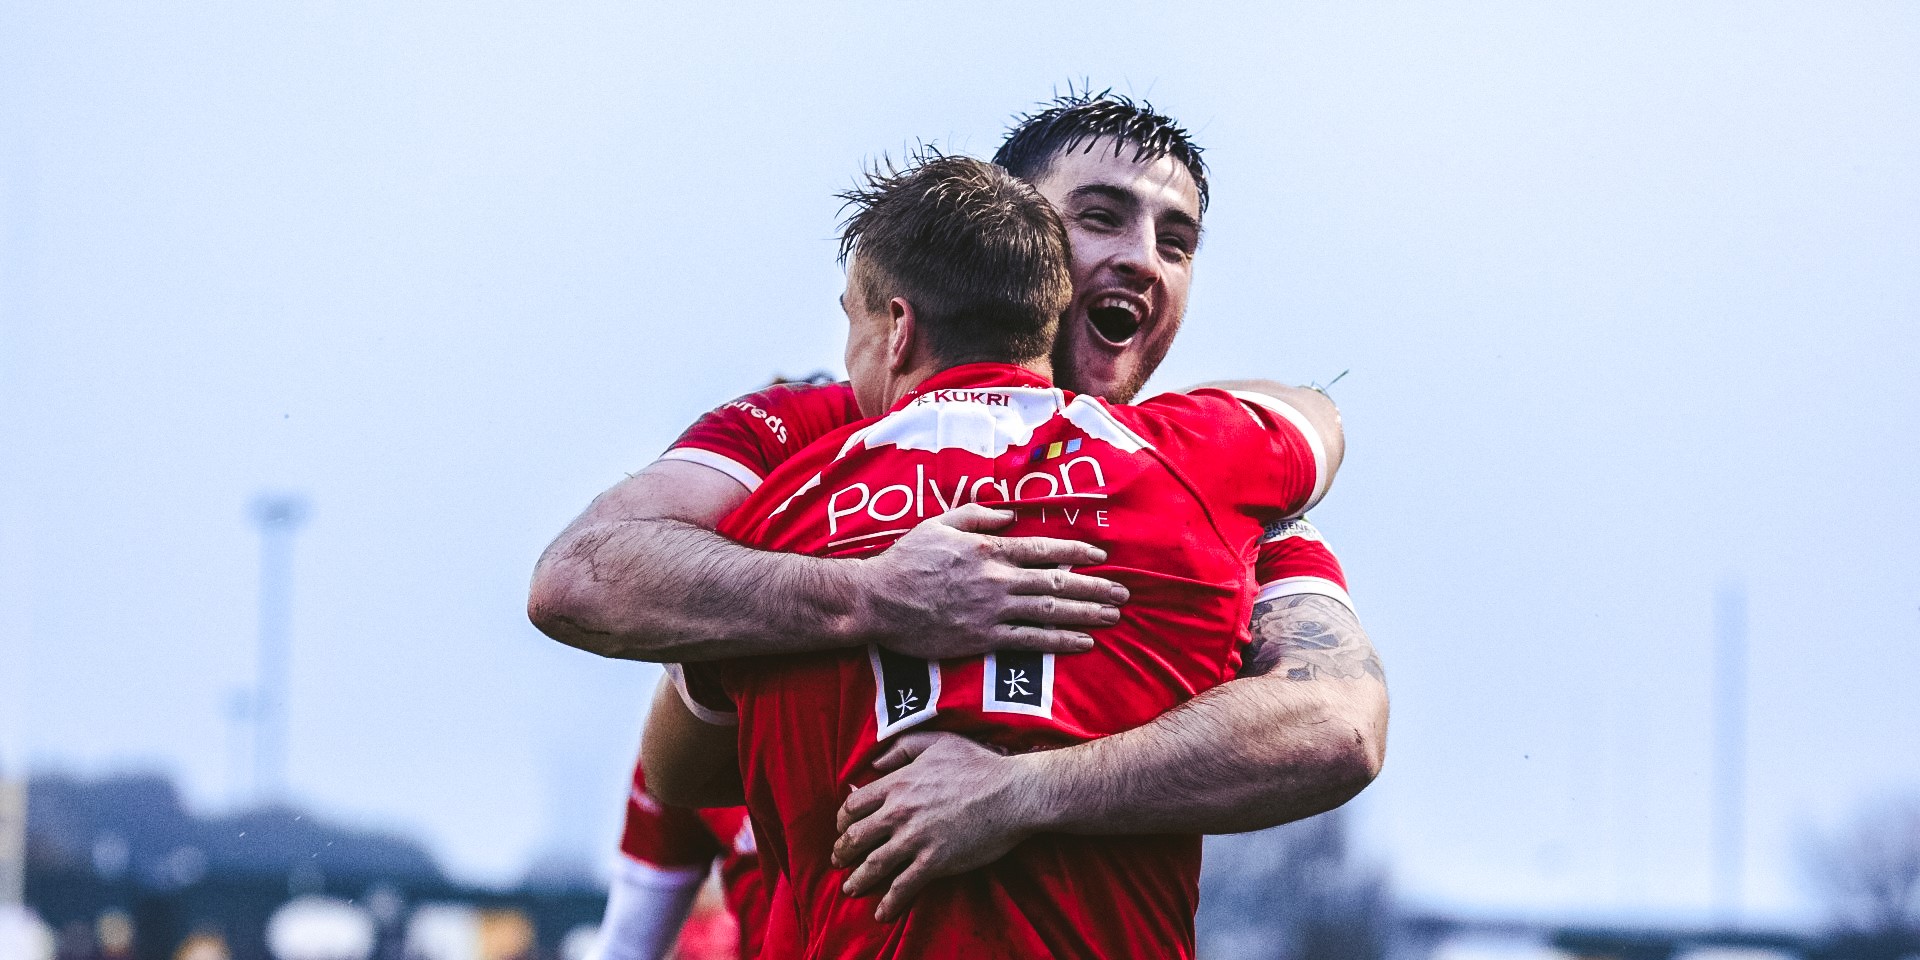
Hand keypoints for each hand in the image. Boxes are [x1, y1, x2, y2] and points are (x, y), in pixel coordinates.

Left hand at [833, 732, 1044, 920]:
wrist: (1012, 793)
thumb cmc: (979, 765)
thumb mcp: (938, 742)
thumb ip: (902, 748)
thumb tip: (876, 763)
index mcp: (898, 784)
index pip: (854, 805)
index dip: (843, 820)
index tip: (843, 829)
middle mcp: (899, 812)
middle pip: (856, 836)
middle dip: (842, 852)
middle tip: (839, 860)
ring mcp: (915, 838)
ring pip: (873, 864)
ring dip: (858, 880)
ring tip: (850, 888)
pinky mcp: (934, 862)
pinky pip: (903, 886)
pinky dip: (890, 902)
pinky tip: (882, 913)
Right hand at [856, 504, 1126, 659]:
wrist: (876, 600)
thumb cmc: (904, 560)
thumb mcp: (939, 524)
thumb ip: (977, 517)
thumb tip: (1010, 517)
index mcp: (988, 549)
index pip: (1044, 550)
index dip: (1075, 552)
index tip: (1099, 555)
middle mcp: (997, 580)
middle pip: (1058, 584)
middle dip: (1095, 588)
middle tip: (1123, 593)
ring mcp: (992, 611)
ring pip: (1051, 613)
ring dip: (1088, 614)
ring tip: (1114, 616)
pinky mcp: (983, 639)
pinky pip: (1031, 642)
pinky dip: (1061, 642)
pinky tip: (1084, 643)